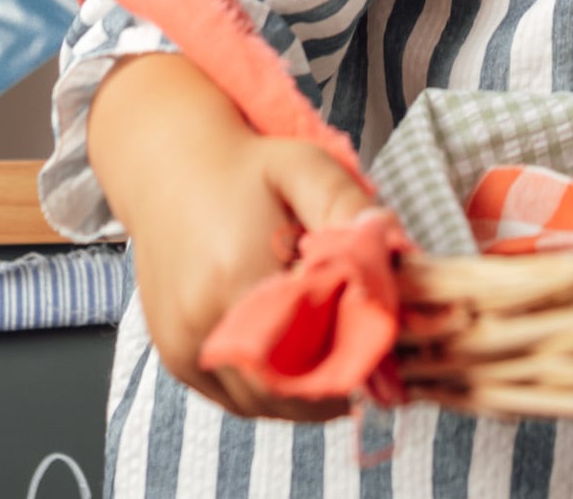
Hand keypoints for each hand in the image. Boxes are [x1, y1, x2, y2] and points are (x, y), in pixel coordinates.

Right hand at [90, 55, 375, 420]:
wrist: (173, 171)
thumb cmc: (247, 169)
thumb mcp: (307, 170)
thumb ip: (350, 209)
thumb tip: (399, 247)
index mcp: (239, 275)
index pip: (311, 347)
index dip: (354, 354)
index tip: (383, 342)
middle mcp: (204, 321)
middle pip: (288, 388)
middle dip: (334, 379)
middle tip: (368, 355)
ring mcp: (186, 345)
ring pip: (262, 402)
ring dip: (305, 391)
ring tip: (336, 354)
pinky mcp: (178, 357)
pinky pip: (236, 398)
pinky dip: (272, 389)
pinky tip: (298, 358)